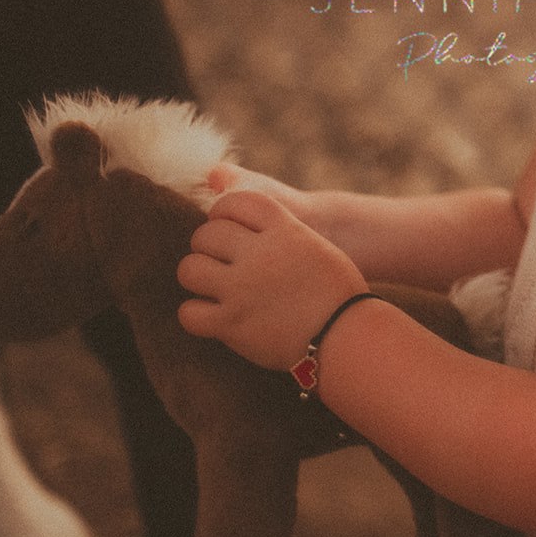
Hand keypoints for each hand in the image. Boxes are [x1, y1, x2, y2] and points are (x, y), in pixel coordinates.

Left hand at [177, 190, 366, 370]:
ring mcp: (241, 288)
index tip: (226, 226)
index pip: (234, 202)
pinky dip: (194, 315)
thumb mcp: (314, 246)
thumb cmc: (338, 292)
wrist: (347, 334)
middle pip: (205, 234)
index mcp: (283, 229)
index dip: (222, 211)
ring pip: (189, 269)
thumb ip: (282, 234)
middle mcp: (258, 254)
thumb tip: (249, 231)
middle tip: (218, 262)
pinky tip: (209, 317)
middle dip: (206, 247)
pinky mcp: (231, 323)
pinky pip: (188, 313)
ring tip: (210, 287)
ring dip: (196, 277)